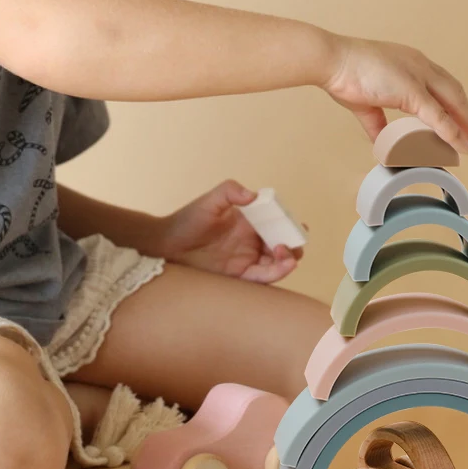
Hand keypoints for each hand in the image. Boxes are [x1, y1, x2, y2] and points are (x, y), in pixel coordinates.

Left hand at [158, 179, 305, 283]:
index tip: (300, 226)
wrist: (167, 246)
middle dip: (294, 245)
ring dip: (288, 259)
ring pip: (277, 263)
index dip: (291, 225)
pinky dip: (277, 272)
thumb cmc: (187, 220)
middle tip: (292, 243)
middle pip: (283, 245)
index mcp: (249, 222)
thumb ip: (231, 191)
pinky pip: (264, 277)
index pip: (277, 223)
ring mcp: (246, 260)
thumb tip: (255, 195)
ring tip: (285, 253)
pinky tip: (281, 264)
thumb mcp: (210, 200)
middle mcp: (251, 242)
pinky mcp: (240, 277)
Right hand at [322, 36, 467, 152]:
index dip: (452, 103)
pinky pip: (437, 116)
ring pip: (451, 101)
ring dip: (462, 124)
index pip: (441, 82)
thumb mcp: (366, 102)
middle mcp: (419, 65)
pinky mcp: (412, 90)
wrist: (332, 61)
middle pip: (454, 91)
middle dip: (465, 115)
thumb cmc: (344, 73)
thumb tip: (381, 141)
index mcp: (409, 61)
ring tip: (466, 144)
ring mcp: (417, 76)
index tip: (457, 121)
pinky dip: (450, 132)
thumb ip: (377, 123)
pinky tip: (456, 144)